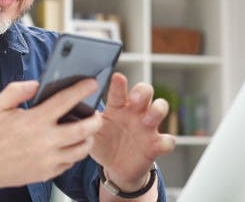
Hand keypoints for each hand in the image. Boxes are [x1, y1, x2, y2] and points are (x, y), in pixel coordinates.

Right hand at [0, 79, 102, 188]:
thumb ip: (17, 90)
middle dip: (95, 119)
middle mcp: (44, 141)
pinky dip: (74, 152)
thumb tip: (37, 84)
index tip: (91, 83)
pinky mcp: (47, 173)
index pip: (65, 102)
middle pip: (84, 130)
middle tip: (96, 113)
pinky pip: (70, 162)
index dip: (81, 90)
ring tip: (87, 131)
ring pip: (81, 149)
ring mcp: (48, 159)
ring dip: (88, 138)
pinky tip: (70, 145)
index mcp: (34, 120)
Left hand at [90, 73, 175, 190]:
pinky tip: (161, 144)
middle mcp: (134, 112)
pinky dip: (167, 141)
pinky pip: (168, 140)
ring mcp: (147, 127)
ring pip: (160, 109)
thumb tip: (76, 109)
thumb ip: (87, 121)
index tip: (117, 77)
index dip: (119, 84)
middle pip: (145, 91)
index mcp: (117, 107)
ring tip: (147, 119)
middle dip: (142, 91)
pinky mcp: (156, 144)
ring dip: (157, 110)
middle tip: (134, 99)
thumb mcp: (92, 132)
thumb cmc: (103, 143)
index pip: (119, 91)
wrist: (115, 167)